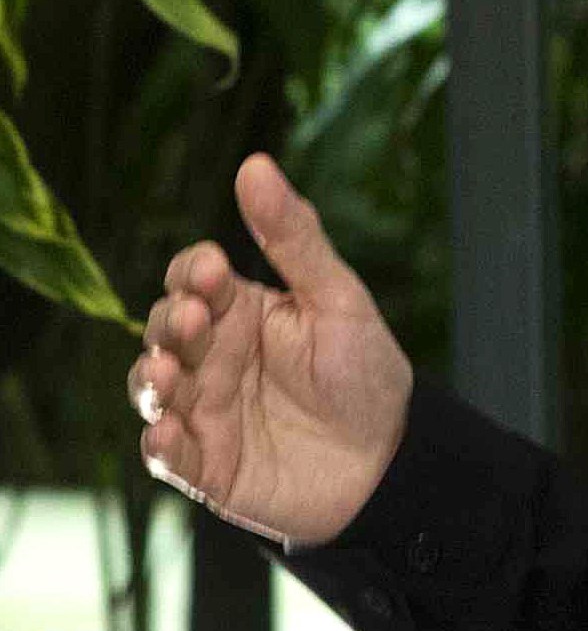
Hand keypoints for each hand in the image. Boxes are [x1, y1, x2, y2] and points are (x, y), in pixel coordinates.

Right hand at [128, 154, 413, 547]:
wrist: (394, 460)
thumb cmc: (365, 372)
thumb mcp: (338, 301)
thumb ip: (295, 239)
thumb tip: (255, 164)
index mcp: (240, 312)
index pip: (192, 279)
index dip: (194, 274)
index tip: (215, 272)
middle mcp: (210, 358)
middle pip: (164, 328)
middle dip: (171, 321)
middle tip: (195, 317)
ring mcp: (203, 412)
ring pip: (151, 388)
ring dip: (150, 377)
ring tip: (166, 370)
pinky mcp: (206, 466)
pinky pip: (166, 455)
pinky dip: (160, 445)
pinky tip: (165, 435)